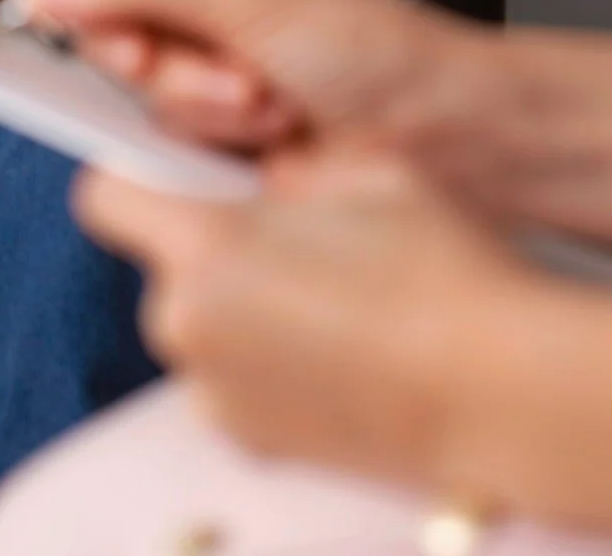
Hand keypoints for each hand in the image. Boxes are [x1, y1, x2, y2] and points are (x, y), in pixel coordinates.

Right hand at [17, 0, 506, 157]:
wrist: (444, 139)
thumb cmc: (384, 53)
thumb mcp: (251, 2)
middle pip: (113, 6)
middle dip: (154, 48)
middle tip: (173, 60)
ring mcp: (214, 58)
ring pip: (138, 77)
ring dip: (200, 97)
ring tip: (266, 98)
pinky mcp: (218, 123)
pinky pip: (166, 129)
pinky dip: (214, 134)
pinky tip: (269, 129)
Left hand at [74, 155, 541, 483]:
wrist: (507, 390)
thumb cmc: (444, 271)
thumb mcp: (365, 169)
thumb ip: (286, 169)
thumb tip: (264, 182)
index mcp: (202, 247)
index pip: (105, 196)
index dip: (140, 179)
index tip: (181, 177)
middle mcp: (186, 325)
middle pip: (164, 264)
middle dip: (211, 247)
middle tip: (294, 241)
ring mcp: (214, 393)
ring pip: (201, 322)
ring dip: (241, 306)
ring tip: (333, 301)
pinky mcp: (250, 442)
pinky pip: (233, 379)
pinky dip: (267, 362)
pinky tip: (341, 351)